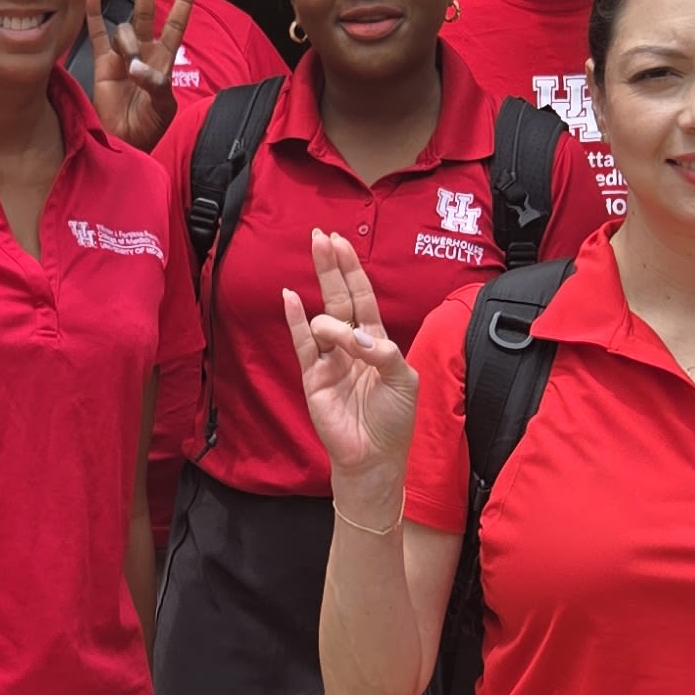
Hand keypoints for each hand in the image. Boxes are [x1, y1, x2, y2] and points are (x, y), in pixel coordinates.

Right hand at [85, 0, 191, 144]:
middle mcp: (144, 51)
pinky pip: (97, 33)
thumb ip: (154, 82)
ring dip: (126, 42)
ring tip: (127, 70)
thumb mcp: (162, 106)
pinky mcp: (102, 63)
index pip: (176, 22)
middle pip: (148, 9)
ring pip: (123, 29)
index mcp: (164, 59)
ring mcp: (122, 55)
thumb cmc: (148, 128)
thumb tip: (135, 66)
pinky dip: (93, 13)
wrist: (124, 142)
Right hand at [283, 231, 418, 487]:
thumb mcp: (403, 381)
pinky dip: (296, 320)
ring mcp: (329, 359)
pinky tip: (291, 296)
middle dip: (331, 267)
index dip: (353, 271)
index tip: (342, 243)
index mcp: (376, 342)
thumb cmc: (393, 420)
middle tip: (321, 236)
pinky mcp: (312, 377)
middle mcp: (351, 345)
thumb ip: (384, 352)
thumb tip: (355, 335)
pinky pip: (302, 343)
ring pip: (323, 317)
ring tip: (323, 287)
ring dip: (325, 304)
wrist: (374, 457)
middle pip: (339, 297)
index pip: (363, 298)